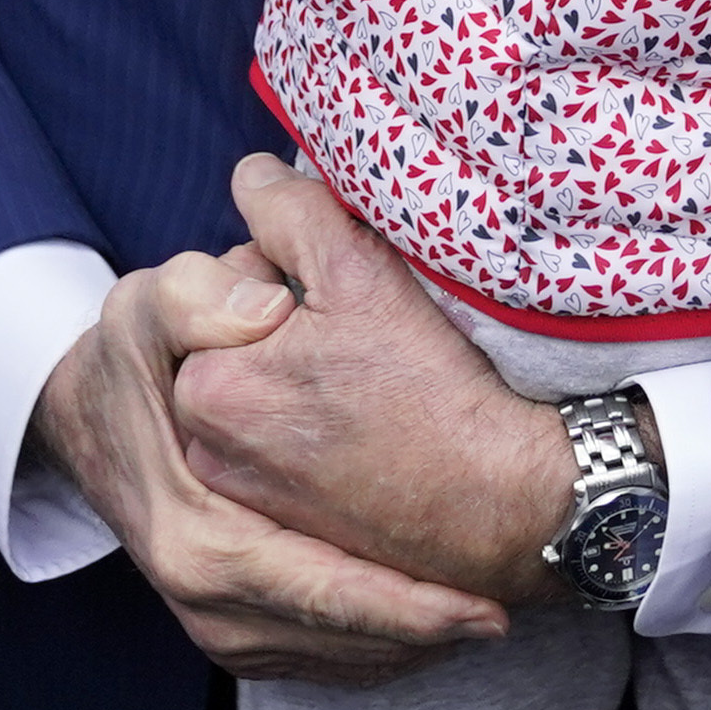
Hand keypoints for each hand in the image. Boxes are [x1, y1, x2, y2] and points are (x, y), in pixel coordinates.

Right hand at [40, 238, 510, 682]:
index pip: (319, 590)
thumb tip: (266, 312)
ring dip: (408, 646)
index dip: (405, 604)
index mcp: (194, 538)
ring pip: (331, 660)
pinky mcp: (226, 631)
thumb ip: (201, 297)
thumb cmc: (129, 360)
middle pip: (336, 640)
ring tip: (481, 617)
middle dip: (425, 633)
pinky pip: (316, 660)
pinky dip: (376, 649)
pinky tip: (430, 624)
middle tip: (504, 614)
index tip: (482, 603)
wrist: (81, 416)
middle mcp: (201, 599)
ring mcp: (210, 625)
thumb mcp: (149, 305)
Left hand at [166, 156, 578, 606]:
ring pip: (260, 396)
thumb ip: (287, 209)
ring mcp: (243, 500)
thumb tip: (250, 178)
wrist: (503, 502)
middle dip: (283, 327)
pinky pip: (283, 451)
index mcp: (207, 383)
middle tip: (362, 344)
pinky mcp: (283, 531)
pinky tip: (371, 432)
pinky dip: (314, 433)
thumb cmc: (434, 387)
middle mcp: (207, 452)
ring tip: (371, 388)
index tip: (344, 305)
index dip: (287, 274)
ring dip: (298, 379)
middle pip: (237, 343)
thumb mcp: (359, 269)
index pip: (225, 285)